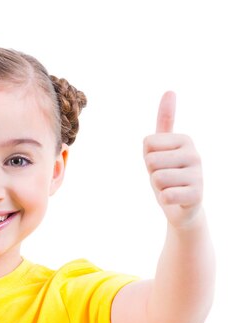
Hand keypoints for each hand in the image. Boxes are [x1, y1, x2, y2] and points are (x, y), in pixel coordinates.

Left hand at [143, 91, 203, 228]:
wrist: (182, 208)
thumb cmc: (169, 174)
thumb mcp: (162, 148)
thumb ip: (165, 121)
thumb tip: (170, 90)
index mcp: (184, 139)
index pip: (148, 144)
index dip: (148, 158)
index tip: (161, 164)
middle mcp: (194, 154)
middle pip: (151, 160)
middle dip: (152, 174)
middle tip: (165, 179)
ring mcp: (198, 174)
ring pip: (157, 178)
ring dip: (158, 188)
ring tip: (170, 188)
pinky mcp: (196, 195)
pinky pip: (166, 195)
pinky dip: (165, 200)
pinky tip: (174, 200)